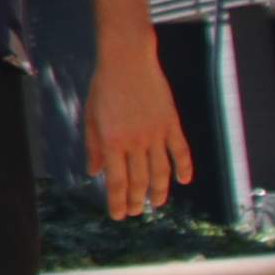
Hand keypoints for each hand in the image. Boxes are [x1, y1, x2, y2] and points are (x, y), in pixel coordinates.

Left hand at [79, 32, 194, 220]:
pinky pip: (181, 152)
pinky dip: (184, 168)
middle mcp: (135, 141)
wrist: (127, 59)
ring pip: (161, 171)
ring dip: (159, 191)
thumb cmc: (104, 86)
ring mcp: (156, 133)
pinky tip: (183, 180)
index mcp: (112, 141)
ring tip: (157, 203)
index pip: (116, 181)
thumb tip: (94, 173)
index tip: (118, 215)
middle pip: (138, 181)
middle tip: (136, 212)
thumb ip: (94, 146)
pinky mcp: (171, 124)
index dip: (117, 202)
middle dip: (136, 201)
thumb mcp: (91, 116)